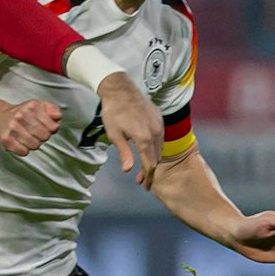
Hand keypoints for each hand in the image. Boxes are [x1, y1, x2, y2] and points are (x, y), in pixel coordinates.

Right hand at [0, 99, 61, 155]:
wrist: (0, 118)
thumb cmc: (22, 114)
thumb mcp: (39, 106)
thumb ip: (52, 109)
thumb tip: (57, 116)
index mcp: (32, 107)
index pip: (53, 126)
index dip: (52, 129)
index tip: (46, 127)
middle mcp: (21, 116)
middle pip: (44, 137)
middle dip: (43, 136)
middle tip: (36, 132)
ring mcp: (13, 128)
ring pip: (35, 145)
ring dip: (33, 143)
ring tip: (28, 136)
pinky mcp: (7, 140)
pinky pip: (24, 152)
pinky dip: (24, 149)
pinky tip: (21, 141)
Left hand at [97, 72, 162, 188]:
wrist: (120, 89)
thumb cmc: (114, 112)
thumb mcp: (115, 135)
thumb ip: (124, 153)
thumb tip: (128, 170)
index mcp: (145, 138)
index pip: (149, 163)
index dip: (148, 177)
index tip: (145, 186)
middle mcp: (155, 131)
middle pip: (156, 157)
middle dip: (150, 170)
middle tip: (141, 180)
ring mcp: (159, 123)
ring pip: (160, 147)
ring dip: (153, 158)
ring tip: (144, 166)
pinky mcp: (159, 117)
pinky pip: (160, 136)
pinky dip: (155, 146)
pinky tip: (148, 149)